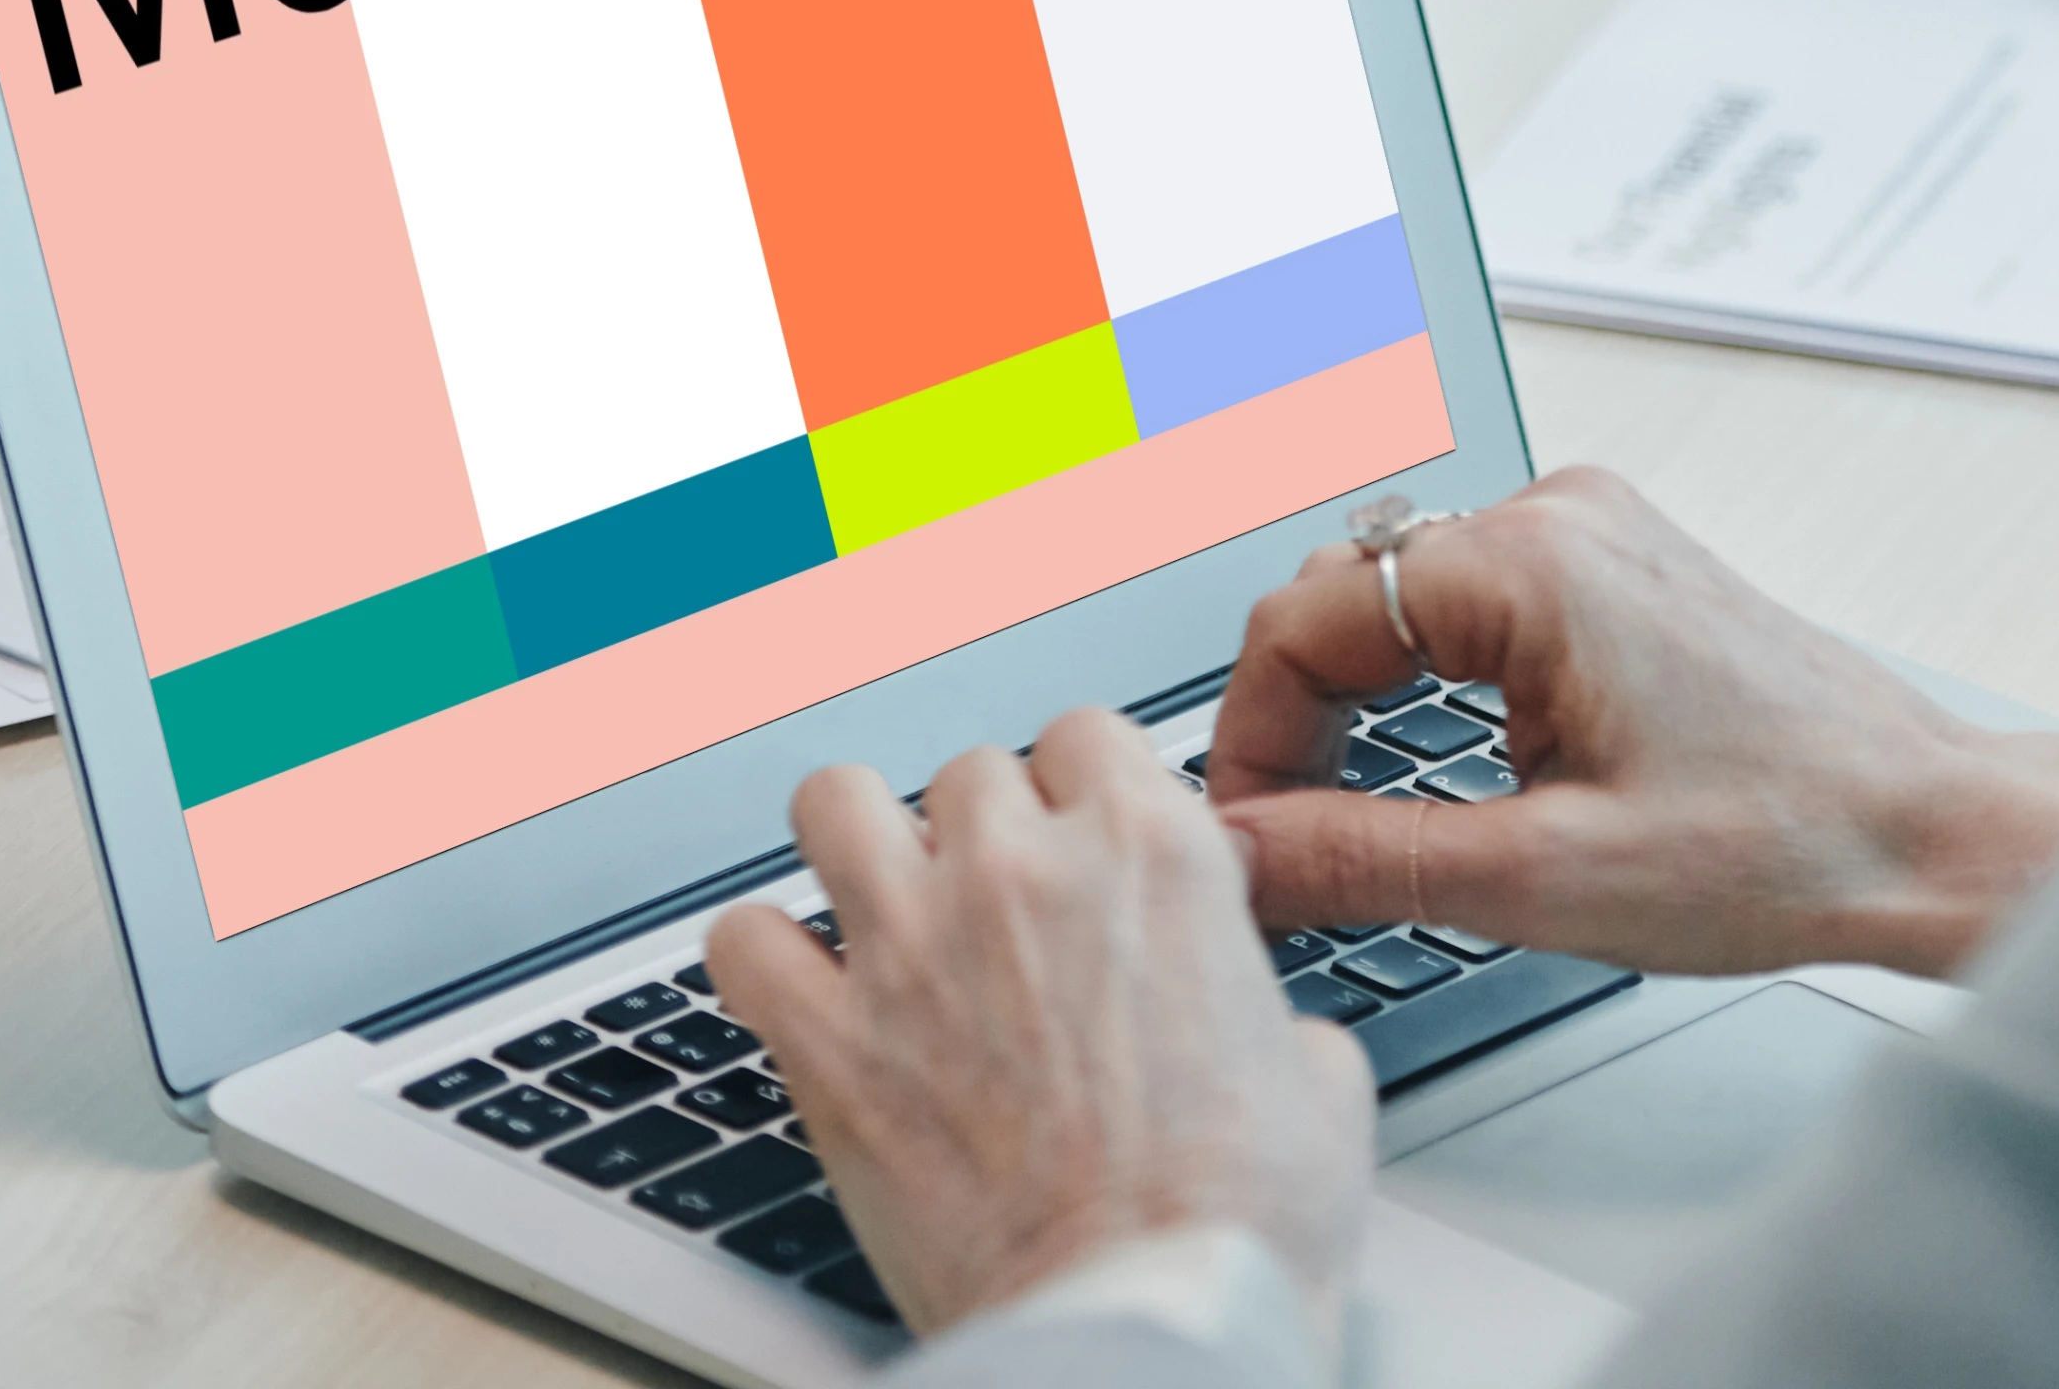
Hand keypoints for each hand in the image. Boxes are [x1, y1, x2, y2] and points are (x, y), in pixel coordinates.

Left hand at [714, 710, 1370, 1339]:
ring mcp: (911, 948)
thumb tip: (1262, 1023)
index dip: (1084, 795)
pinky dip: (764, 957)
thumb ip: (1267, 1004)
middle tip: (999, 910)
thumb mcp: (1317, 1078)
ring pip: (836, 802)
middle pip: (968, 771)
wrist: (1148, 1322)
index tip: (1082, 844)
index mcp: (1151, 855)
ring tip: (882, 904)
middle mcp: (1020, 873)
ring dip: (860, 846)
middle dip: (983, 833)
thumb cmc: (1236, 1223)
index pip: (1085, 735)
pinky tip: (800, 990)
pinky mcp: (828, 1046)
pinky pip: (742, 939)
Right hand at [1208, 469, 2058, 982]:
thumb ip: (1362, 858)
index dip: (1249, 735)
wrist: (1924, 834)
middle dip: (1298, 721)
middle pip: (1345, 597)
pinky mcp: (1622, 575)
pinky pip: (1471, 611)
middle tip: (1289, 844)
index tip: (1246, 832)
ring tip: (1358, 824)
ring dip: (1361, 707)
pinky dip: (1430, 691)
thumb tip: (1238, 854)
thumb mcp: (1543, 876)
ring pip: (1403, 604)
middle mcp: (1562, 515)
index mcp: (1534, 560)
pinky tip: (1445, 777)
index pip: (1303, 616)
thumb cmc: (1785, 842)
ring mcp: (1596, 536)